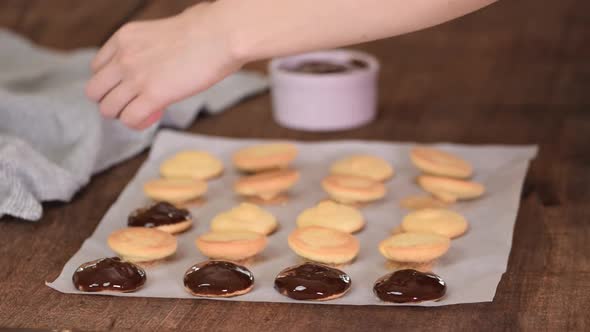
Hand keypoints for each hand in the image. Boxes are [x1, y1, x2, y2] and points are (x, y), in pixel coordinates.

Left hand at [86, 3, 243, 129]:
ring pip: (108, 109)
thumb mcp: (162, 32)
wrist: (221, 35)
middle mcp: (123, 57)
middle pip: (95, 92)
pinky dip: (139, 123)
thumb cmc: (205, 30)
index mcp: (123, 37)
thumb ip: (149, 48)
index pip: (97, 69)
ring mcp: (136, 77)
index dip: (113, 83)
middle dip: (113, 101)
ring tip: (147, 111)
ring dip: (125, 114)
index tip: (133, 86)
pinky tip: (155, 116)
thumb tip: (158, 63)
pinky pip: (130, 120)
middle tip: (136, 102)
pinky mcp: (153, 96)